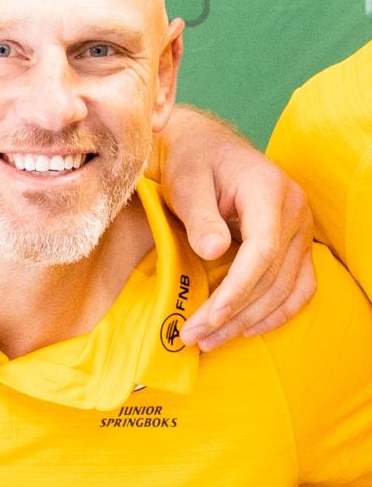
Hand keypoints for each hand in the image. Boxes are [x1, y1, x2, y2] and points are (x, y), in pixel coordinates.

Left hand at [158, 108, 315, 350]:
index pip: (263, 251)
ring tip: (211, 340)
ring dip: (250, 319)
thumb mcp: (185, 181)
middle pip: (273, 275)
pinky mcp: (296, 243)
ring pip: (286, 287)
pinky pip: (299, 285)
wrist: (205, 145)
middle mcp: (296, 211)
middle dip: (234, 312)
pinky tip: (248, 329)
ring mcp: (301, 228)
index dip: (237, 288)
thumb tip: (212, 251)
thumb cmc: (190, 160)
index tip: (208, 316)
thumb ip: (200, 215)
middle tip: (194, 337)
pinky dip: (277, 311)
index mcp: (269, 190)